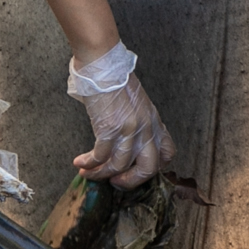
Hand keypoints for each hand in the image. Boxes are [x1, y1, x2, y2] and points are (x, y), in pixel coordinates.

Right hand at [72, 62, 172, 187]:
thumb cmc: (115, 80)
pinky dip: (89, 164)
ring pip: (120, 166)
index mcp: (154, 121)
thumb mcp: (136, 103)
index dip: (155, 168)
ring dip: (102, 174)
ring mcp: (129, 129)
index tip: (138, 171)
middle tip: (116, 183)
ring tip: (89, 174)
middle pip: (148, 168)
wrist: (103, 65)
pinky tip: (80, 163)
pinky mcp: (110, 128)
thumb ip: (137, 122)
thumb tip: (126, 141)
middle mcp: (146, 127)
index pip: (168, 153)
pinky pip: (101, 156)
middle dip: (131, 181)